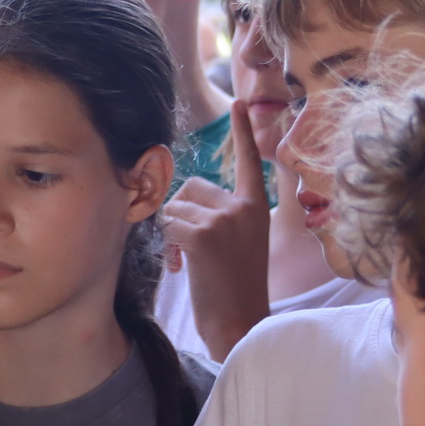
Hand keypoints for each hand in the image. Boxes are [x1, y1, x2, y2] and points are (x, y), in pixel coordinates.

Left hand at [163, 100, 270, 360]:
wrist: (240, 325)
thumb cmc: (235, 291)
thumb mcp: (240, 245)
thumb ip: (223, 217)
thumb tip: (183, 202)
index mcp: (256, 208)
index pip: (249, 161)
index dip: (243, 131)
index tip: (242, 101)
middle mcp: (243, 207)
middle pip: (191, 186)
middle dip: (182, 213)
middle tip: (193, 250)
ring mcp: (224, 218)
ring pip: (173, 207)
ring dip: (173, 233)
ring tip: (192, 262)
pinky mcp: (203, 234)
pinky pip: (168, 225)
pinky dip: (170, 246)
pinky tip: (186, 267)